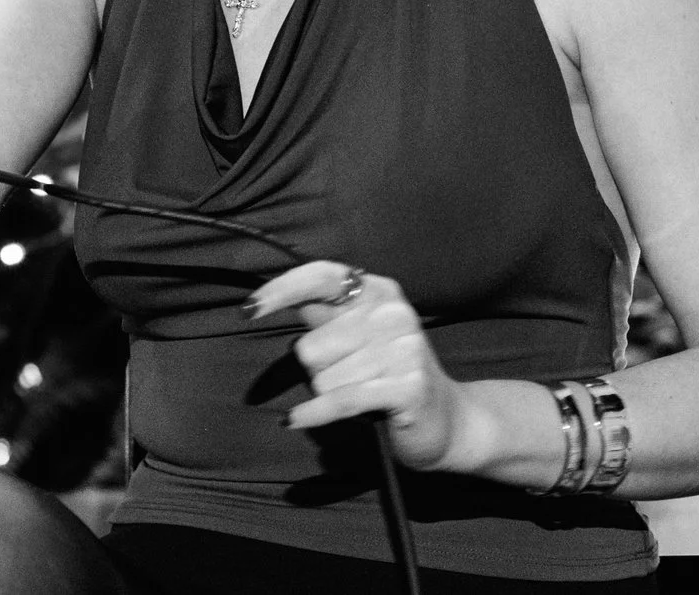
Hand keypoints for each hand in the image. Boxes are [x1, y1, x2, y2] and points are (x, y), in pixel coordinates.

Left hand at [249, 261, 462, 471]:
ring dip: (328, 395)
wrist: (449, 420)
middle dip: (317, 371)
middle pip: (310, 345)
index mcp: (379, 290)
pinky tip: (295, 420)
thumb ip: (323, 314)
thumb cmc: (390, 375)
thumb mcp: (360, 335)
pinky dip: (313, 414)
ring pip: (322, 378)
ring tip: (359, 395)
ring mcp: (403, 349)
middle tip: (349, 378)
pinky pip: (338, 400)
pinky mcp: (406, 386)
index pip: (321, 277)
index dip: (282, 290)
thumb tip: (270, 298)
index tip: (249, 310)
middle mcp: (392, 312)